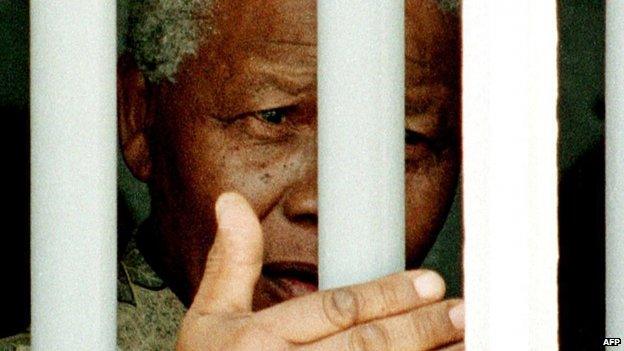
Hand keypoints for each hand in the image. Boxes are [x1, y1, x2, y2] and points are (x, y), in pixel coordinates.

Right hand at [176, 192, 464, 350]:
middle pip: (366, 348)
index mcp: (256, 342)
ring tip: (464, 342)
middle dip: (419, 328)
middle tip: (459, 310)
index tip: (426, 281)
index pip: (334, 311)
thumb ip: (230, 261)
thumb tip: (232, 203)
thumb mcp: (208, 318)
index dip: (386, 295)